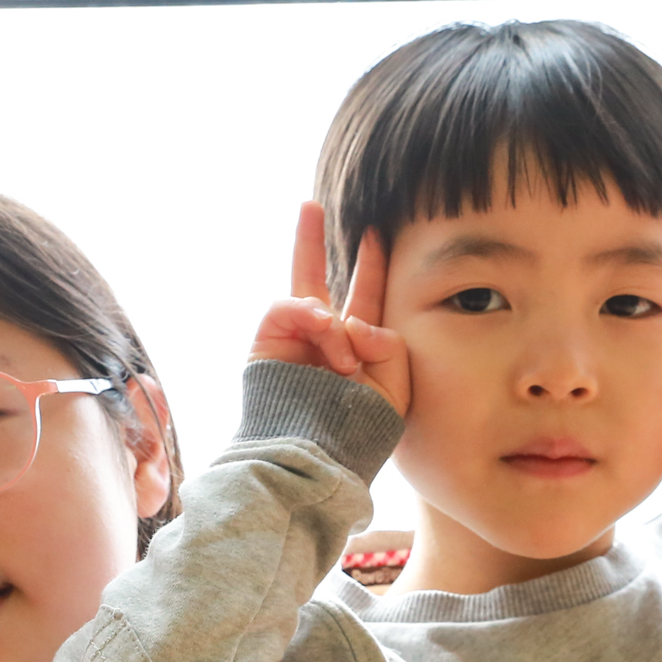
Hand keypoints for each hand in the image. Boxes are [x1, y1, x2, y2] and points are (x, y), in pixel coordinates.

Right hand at [248, 201, 409, 416]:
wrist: (315, 455)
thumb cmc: (356, 430)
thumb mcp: (395, 386)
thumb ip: (389, 343)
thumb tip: (353, 319)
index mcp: (353, 348)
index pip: (363, 298)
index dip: (370, 266)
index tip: (376, 234)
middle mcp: (319, 339)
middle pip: (314, 279)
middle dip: (311, 242)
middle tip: (310, 206)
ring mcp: (290, 341)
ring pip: (309, 297)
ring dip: (333, 325)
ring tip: (342, 365)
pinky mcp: (265, 344)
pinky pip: (286, 306)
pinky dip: (309, 315)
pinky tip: (323, 332)